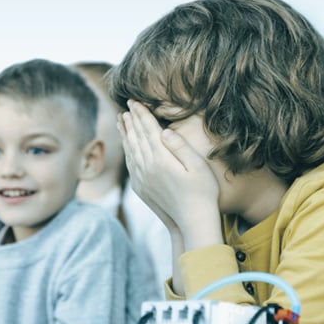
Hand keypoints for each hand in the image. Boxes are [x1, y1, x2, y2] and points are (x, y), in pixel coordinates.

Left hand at [118, 100, 219, 236]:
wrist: (192, 222)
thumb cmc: (202, 192)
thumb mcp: (198, 166)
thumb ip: (180, 146)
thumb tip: (164, 131)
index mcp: (161, 158)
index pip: (148, 130)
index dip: (141, 114)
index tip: (134, 101)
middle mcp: (147, 167)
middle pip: (136, 137)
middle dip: (131, 120)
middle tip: (126, 106)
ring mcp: (142, 178)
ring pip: (130, 150)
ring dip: (125, 133)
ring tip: (121, 121)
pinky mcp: (140, 188)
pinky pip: (130, 164)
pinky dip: (127, 150)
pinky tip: (127, 146)